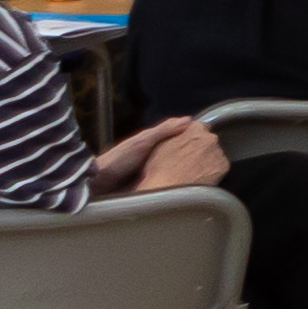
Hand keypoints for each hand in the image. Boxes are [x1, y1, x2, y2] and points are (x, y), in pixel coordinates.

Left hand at [96, 116, 227, 193]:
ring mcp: (150, 174)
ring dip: (184, 172)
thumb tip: (188, 120)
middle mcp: (152, 157)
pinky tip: (187, 189)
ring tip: (203, 175)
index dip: (190, 136)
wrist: (97, 184)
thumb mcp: (142, 141)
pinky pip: (166, 184)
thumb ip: (163, 131)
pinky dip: (176, 185)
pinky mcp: (148, 188)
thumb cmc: (118, 160)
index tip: (208, 139)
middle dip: (190, 156)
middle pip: (176, 154)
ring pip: (172, 169)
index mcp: (151, 143)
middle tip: (210, 159)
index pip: (175, 136)